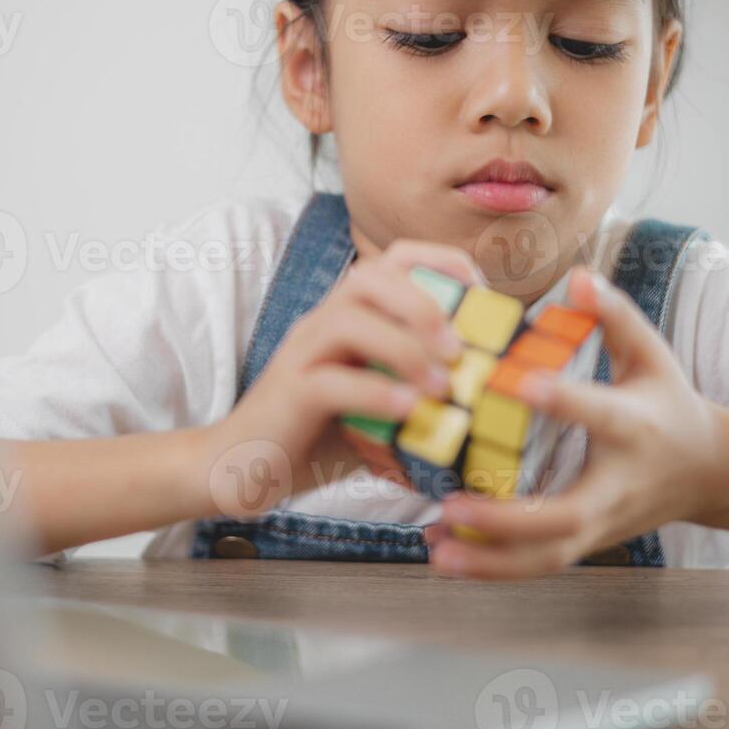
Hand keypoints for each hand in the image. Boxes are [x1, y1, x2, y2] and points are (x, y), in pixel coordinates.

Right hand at [203, 240, 483, 515]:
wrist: (241, 469)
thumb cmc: (317, 436)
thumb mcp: (379, 407)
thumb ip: (420, 394)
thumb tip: (486, 399)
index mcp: (349, 316)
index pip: (392, 259)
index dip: (441, 263)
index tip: (482, 294)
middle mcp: (323, 323)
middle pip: (370, 276)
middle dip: (424, 303)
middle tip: (461, 350)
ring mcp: (302, 354)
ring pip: (348, 319)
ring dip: (404, 347)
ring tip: (441, 386)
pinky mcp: (289, 394)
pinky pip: (330, 381)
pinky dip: (376, 392)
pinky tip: (408, 412)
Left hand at [425, 266, 728, 577]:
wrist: (706, 472)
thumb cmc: (667, 403)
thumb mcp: (651, 354)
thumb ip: (614, 315)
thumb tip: (576, 276)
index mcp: (634, 427)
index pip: (599, 415)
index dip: (564, 401)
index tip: (520, 384)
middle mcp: (616, 485)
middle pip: (565, 516)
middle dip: (507, 519)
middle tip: (452, 505)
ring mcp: (600, 525)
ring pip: (547, 557)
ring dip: (491, 560)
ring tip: (437, 548)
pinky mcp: (584, 544)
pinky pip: (538, 564)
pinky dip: (493, 567)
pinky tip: (444, 556)